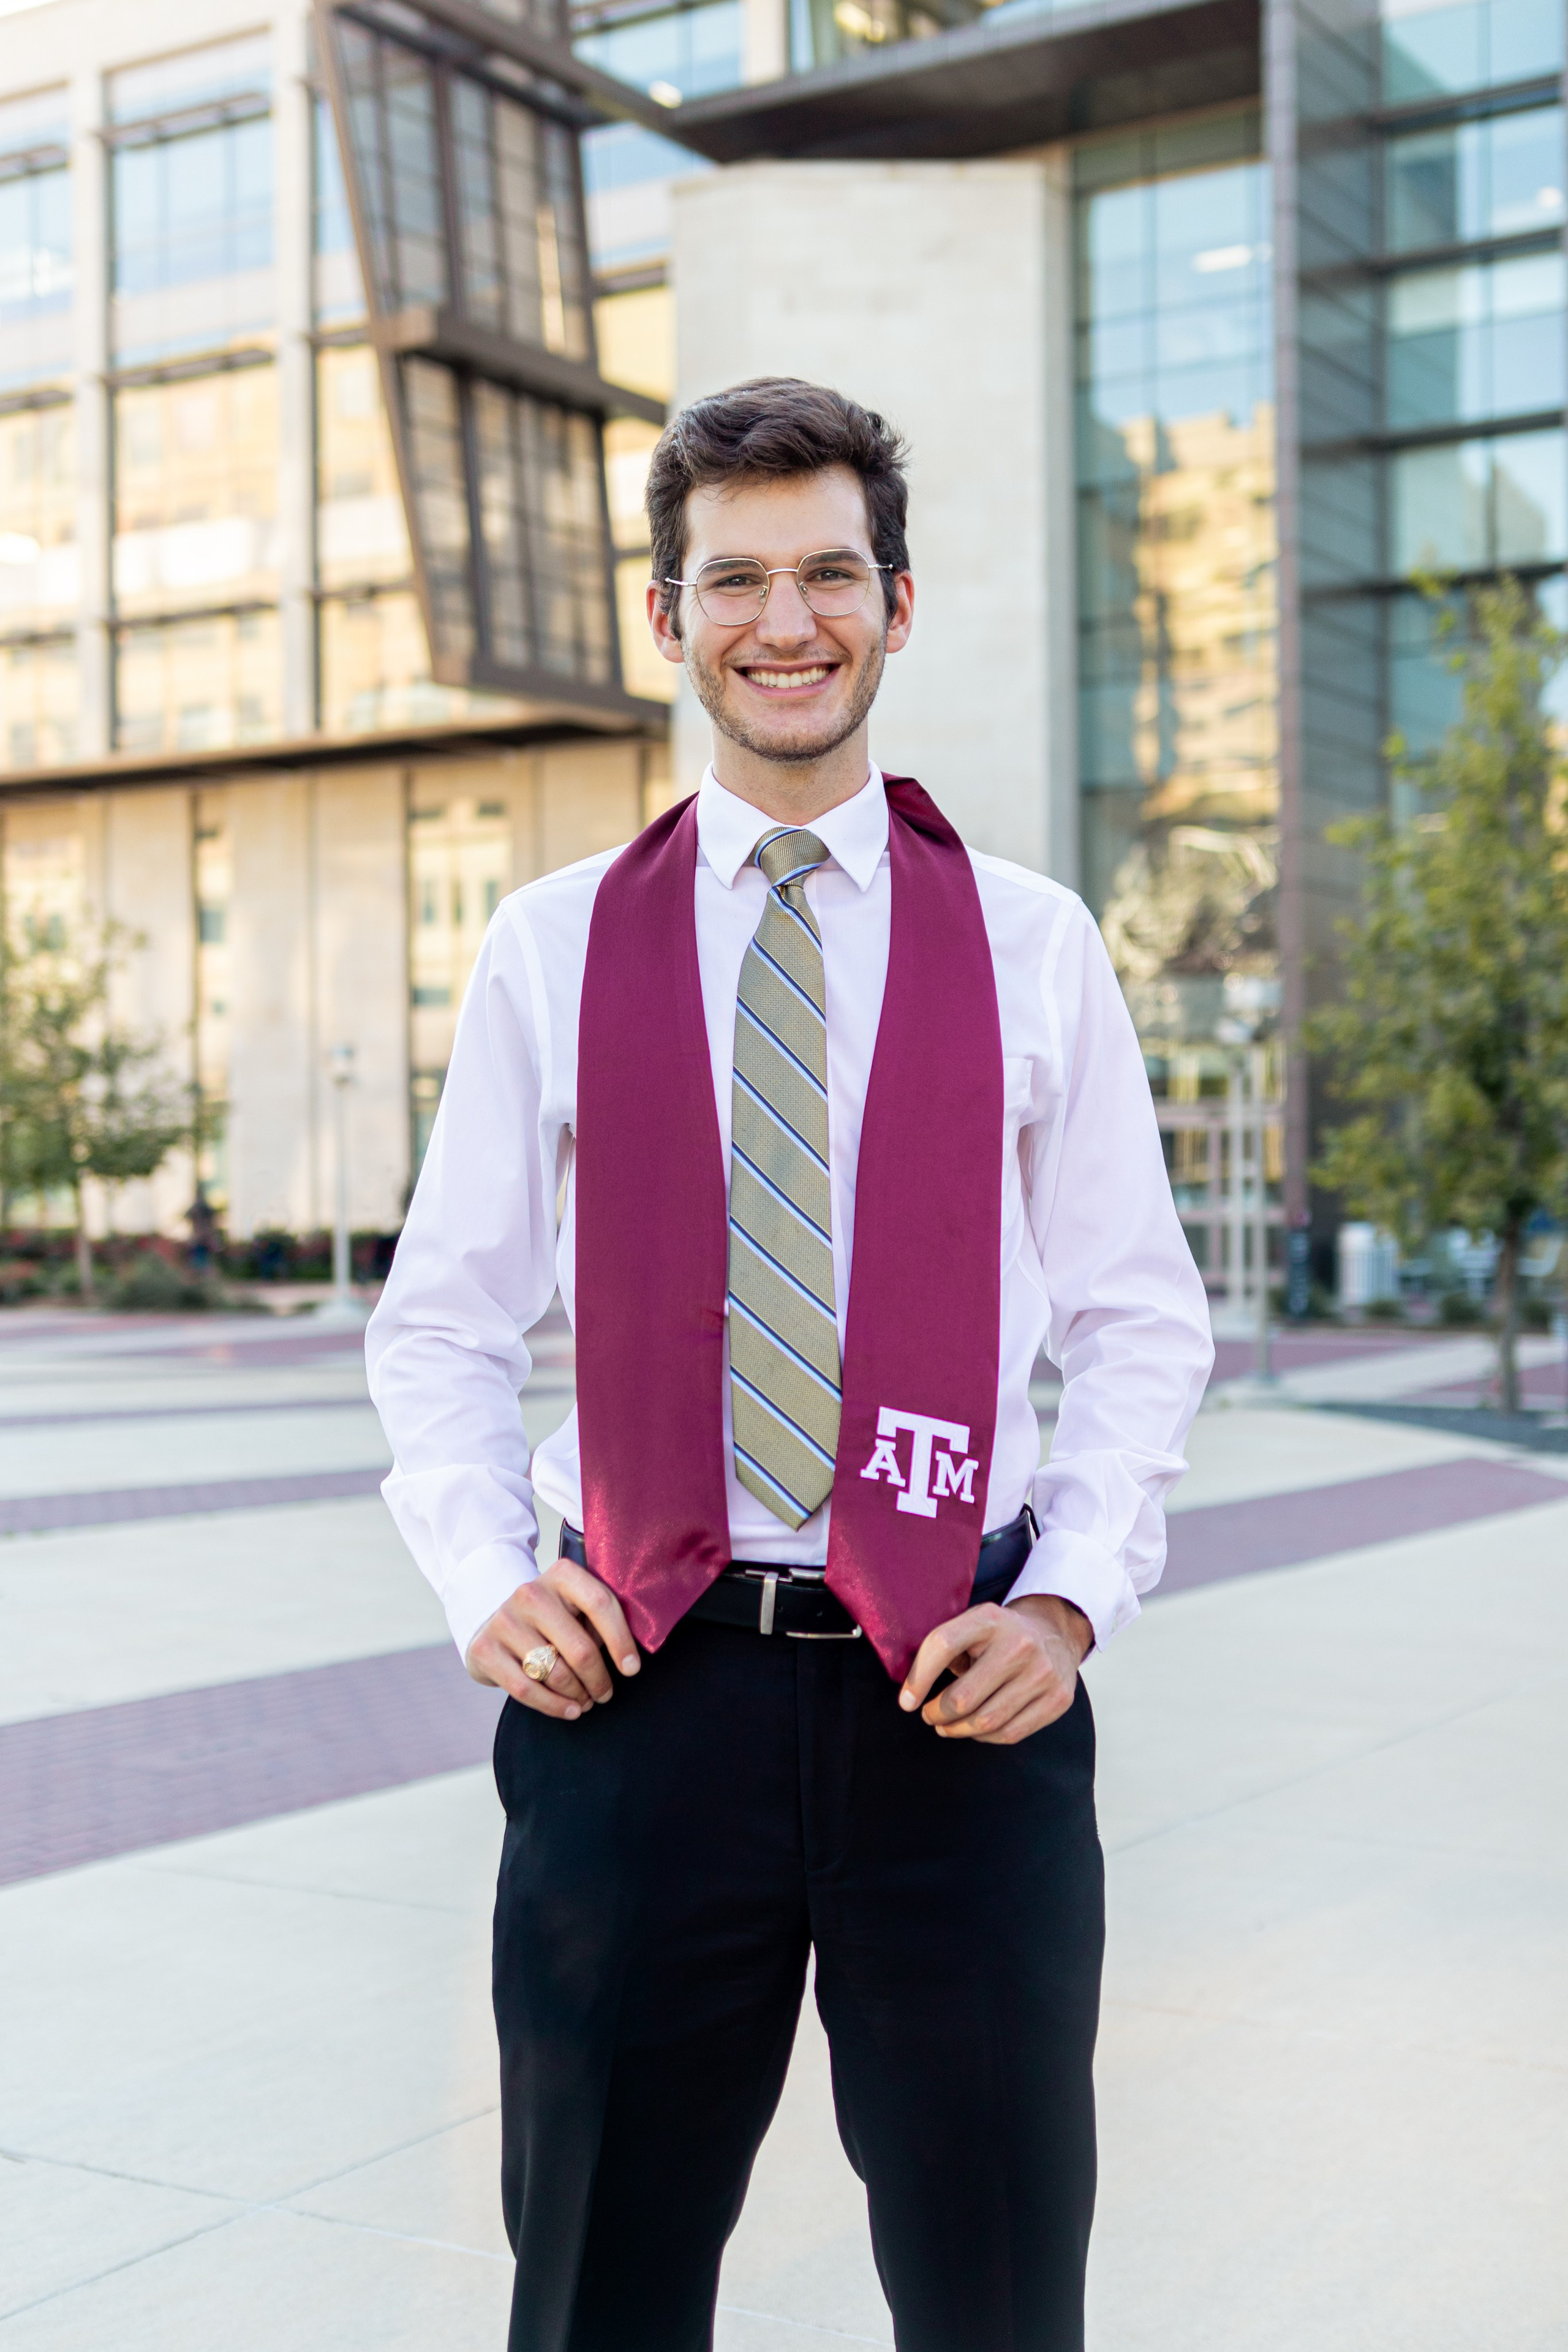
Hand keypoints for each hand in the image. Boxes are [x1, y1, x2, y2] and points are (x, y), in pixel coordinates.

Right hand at [466, 1559, 640, 1719]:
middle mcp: (530, 1593)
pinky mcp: (486, 1649)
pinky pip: (526, 1689)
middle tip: (605, 1693)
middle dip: (599, 1679)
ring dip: (578, 1694)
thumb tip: (627, 1660)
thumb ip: (599, 1622)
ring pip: (555, 1673)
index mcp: (562, 1574)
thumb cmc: (551, 1617)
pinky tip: (569, 1710)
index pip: (600, 1604)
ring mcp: (505, 1620)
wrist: (494, 1620)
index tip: (632, 1669)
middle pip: (580, 1649)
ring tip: (586, 1701)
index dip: (620, 1640)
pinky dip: (553, 1706)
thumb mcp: (576, 1606)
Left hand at [899, 1594, 1091, 1744]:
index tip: (907, 1702)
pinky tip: (975, 1729)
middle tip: (929, 1715)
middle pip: (962, 1697)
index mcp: (989, 1619)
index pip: (942, 1645)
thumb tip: (911, 1693)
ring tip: (946, 1726)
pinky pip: (1010, 1733)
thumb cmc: (999, 1636)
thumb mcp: (973, 1625)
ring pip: (985, 1722)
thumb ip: (945, 1649)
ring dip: (957, 1730)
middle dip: (936, 1714)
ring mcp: (1043, 1673)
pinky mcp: (1057, 1699)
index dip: (919, 1678)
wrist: (1055, 1633)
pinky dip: (985, 1738)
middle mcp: (1019, 1644)